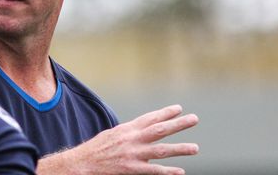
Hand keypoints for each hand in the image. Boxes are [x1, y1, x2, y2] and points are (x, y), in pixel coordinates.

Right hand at [37, 104, 198, 174]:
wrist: (82, 162)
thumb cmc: (97, 149)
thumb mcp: (113, 135)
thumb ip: (130, 133)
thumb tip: (144, 132)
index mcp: (127, 129)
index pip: (150, 118)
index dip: (165, 113)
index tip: (179, 108)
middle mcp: (132, 138)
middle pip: (159, 129)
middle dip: (178, 124)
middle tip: (194, 119)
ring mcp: (133, 154)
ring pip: (161, 150)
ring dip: (179, 148)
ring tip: (195, 148)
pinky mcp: (131, 168)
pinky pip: (152, 170)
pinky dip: (167, 171)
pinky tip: (180, 171)